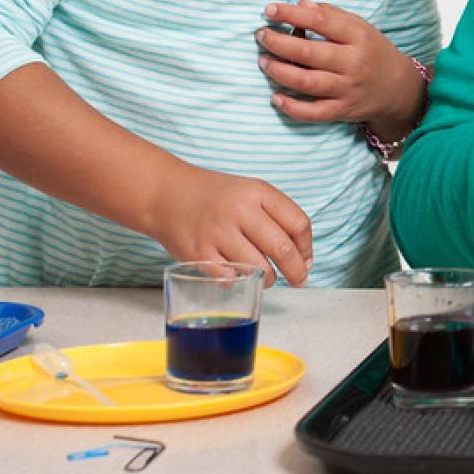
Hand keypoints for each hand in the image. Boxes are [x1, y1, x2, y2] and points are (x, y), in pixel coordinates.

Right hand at [143, 163, 312, 287]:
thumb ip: (279, 218)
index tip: (306, 260)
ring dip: (269, 279)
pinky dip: (240, 281)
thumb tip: (304, 260)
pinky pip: (231, 278)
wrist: (166, 193)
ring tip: (267, 277)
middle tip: (299, 281)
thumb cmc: (216, 197)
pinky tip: (239, 274)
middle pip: (283, 249)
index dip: (307, 248)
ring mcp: (218, 232)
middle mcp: (239, 210)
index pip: (299, 224)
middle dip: (297, 272)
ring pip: (259, 269)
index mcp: (258, 192)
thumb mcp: (251, 192)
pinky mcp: (198, 253)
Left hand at [258, 1, 423, 131]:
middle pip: (308, 52)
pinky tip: (276, 97)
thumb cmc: (373, 52)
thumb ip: (332, 15)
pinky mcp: (342, 110)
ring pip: (306, 81)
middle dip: (278, 43)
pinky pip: (313, 112)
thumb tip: (300, 2)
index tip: (270, 9)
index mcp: (358, 36)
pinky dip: (292, 107)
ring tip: (263, 61)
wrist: (399, 89)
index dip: (292, 13)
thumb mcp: (361, 28)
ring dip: (279, 71)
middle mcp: (353, 62)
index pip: (320, 20)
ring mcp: (347, 88)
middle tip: (261, 35)